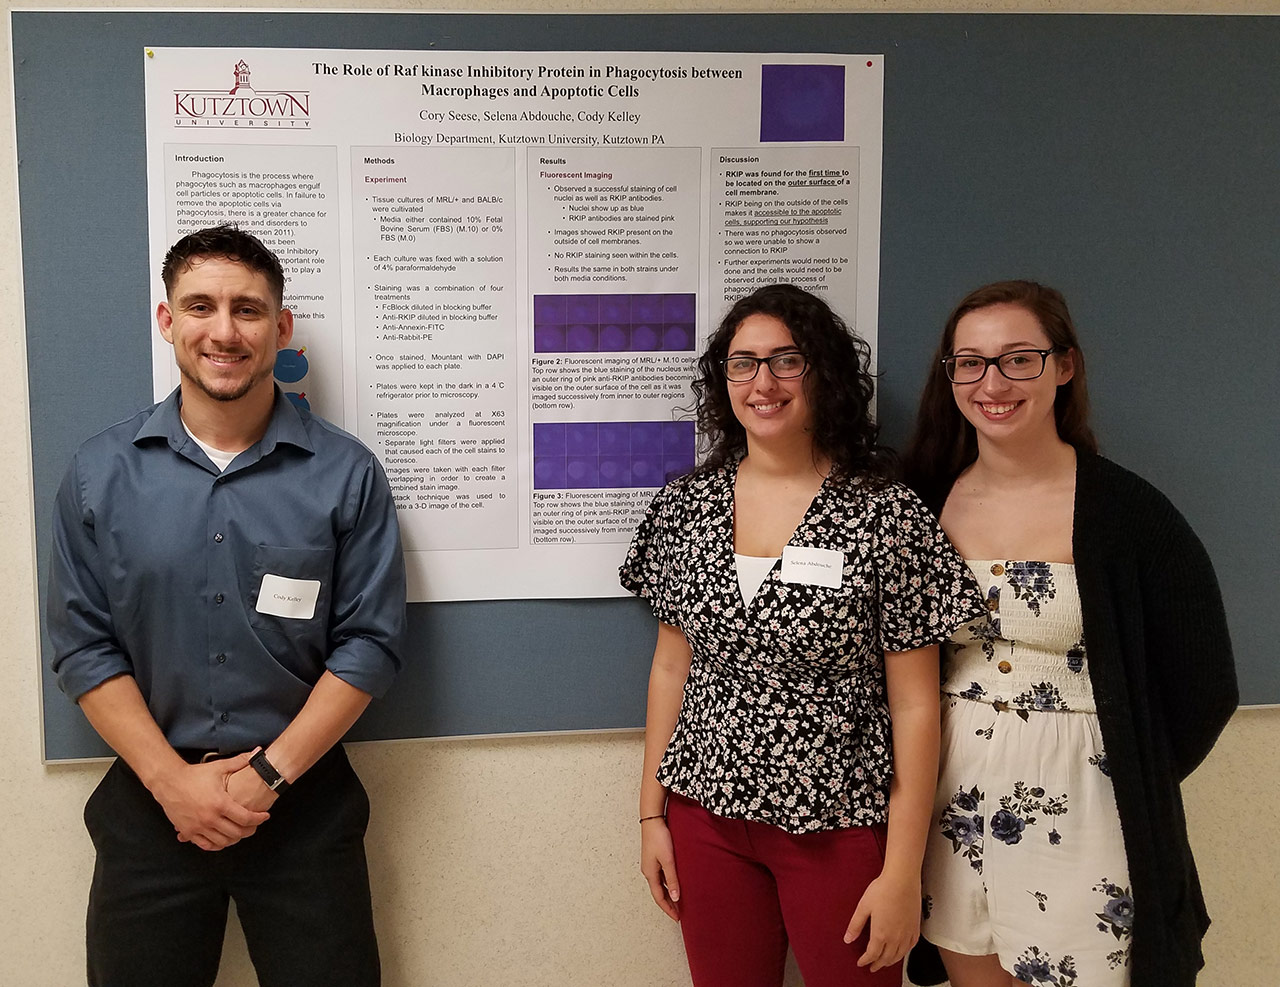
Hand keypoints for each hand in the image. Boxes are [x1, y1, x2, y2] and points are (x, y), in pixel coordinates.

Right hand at [149, 751, 270, 850]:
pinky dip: (217, 845)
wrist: (169, 782)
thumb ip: (240, 761)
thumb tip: (258, 752)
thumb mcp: (219, 767)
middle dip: (250, 830)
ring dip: (234, 839)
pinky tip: (223, 839)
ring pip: (222, 842)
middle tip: (255, 825)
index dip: (259, 819)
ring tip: (240, 832)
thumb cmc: (195, 774)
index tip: (265, 816)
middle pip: (236, 833)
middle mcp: (210, 818)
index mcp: (220, 803)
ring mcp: (198, 827)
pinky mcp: (188, 832)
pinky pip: (206, 845)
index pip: (246, 818)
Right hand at [640, 817, 680, 920]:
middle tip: (678, 913)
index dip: (668, 909)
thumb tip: (676, 897)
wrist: (653, 820)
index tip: (677, 918)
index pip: (659, 897)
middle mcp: (648, 871)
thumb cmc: (659, 837)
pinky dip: (668, 883)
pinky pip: (661, 876)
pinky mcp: (654, 857)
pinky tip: (676, 882)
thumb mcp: (668, 860)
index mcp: (650, 874)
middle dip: (668, 904)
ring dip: (669, 893)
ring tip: (679, 900)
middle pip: (659, 893)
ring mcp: (651, 864)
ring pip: (660, 884)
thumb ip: (672, 879)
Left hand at [843, 872, 920, 970]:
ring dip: (890, 961)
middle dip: (877, 964)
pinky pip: (910, 946)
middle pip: (886, 958)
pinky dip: (904, 953)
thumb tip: (848, 939)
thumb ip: (855, 925)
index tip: (861, 963)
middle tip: (872, 966)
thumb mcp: (863, 907)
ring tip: (884, 962)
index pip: (872, 954)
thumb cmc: (883, 890)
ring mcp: (907, 934)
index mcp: (881, 934)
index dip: (865, 960)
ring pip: (899, 955)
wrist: (902, 879)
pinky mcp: (915, 928)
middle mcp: (895, 938)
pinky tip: (901, 951)